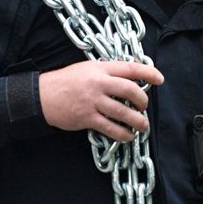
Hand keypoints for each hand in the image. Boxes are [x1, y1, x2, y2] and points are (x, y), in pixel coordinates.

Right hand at [38, 60, 164, 141]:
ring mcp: (93, 101)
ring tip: (143, 126)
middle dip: (143, 101)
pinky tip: (128, 136)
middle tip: (144, 107)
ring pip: (123, 112)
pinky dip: (123, 134)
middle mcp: (98, 83)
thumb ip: (106, 73)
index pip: (130, 68)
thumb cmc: (65, 81)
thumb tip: (128, 81)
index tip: (160, 79)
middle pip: (130, 91)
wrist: (42, 96)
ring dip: (137, 121)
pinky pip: (111, 128)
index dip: (148, 73)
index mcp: (100, 68)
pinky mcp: (87, 118)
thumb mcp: (86, 68)